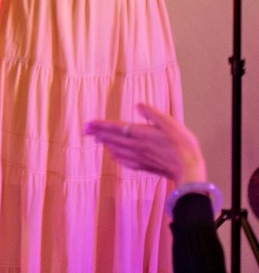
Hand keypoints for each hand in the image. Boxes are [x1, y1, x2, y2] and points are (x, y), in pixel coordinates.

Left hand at [86, 104, 206, 185]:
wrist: (189, 169)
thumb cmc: (182, 144)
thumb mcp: (169, 122)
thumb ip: (151, 113)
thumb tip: (137, 105)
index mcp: (140, 134)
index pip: (115, 127)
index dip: (100, 125)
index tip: (87, 124)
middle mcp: (136, 146)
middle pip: (112, 139)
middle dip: (97, 134)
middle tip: (85, 131)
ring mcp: (140, 158)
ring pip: (117, 150)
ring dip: (106, 144)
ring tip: (98, 140)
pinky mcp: (146, 167)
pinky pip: (126, 162)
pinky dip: (117, 157)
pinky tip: (115, 157)